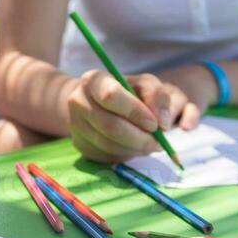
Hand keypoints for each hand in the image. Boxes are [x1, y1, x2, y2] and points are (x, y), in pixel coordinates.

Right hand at [66, 70, 196, 163]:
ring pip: (109, 145)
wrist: (98, 103)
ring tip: (148, 143)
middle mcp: (78, 101)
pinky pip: (106, 156)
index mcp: (93, 80)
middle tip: (158, 142)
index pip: (111, 96)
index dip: (136, 112)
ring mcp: (75, 126)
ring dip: (135, 148)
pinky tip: (133, 146)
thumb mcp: (144, 84)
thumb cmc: (127, 91)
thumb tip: (162, 124)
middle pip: (111, 126)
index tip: (155, 124)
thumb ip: (157, 96)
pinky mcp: (80, 145)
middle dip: (140, 138)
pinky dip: (125, 154)